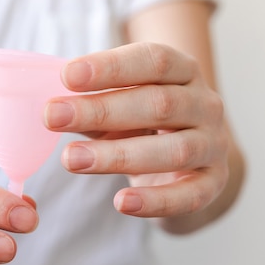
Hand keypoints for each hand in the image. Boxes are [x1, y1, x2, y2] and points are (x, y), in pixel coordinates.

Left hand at [44, 42, 228, 218]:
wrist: (193, 165)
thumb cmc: (147, 126)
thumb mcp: (122, 108)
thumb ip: (93, 105)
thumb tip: (51, 107)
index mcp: (184, 73)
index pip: (154, 60)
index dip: (111, 67)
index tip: (67, 76)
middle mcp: (205, 105)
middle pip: (159, 103)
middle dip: (102, 110)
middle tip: (52, 117)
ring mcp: (214, 145)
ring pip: (173, 149)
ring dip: (117, 155)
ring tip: (71, 159)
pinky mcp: (213, 184)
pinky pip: (189, 195)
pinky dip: (155, 201)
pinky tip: (121, 203)